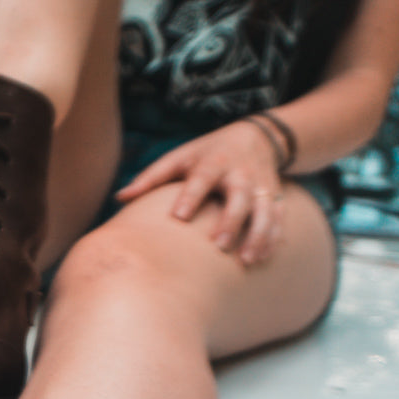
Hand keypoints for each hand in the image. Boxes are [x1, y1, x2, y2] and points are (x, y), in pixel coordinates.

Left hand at [115, 120, 287, 265]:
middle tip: (219, 246)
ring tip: (248, 260)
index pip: (202, 178)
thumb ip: (151, 178)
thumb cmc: (206, 153)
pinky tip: (263, 259)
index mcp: (213, 162)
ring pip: (265, 211)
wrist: (256, 138)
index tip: (180, 217)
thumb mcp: (179, 158)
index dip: (191, 196)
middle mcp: (240, 173)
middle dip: (232, 221)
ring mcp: (262, 186)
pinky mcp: (276, 197)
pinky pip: (279, 219)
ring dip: (259, 235)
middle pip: (240, 196)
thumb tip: (119, 198)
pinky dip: (274, 238)